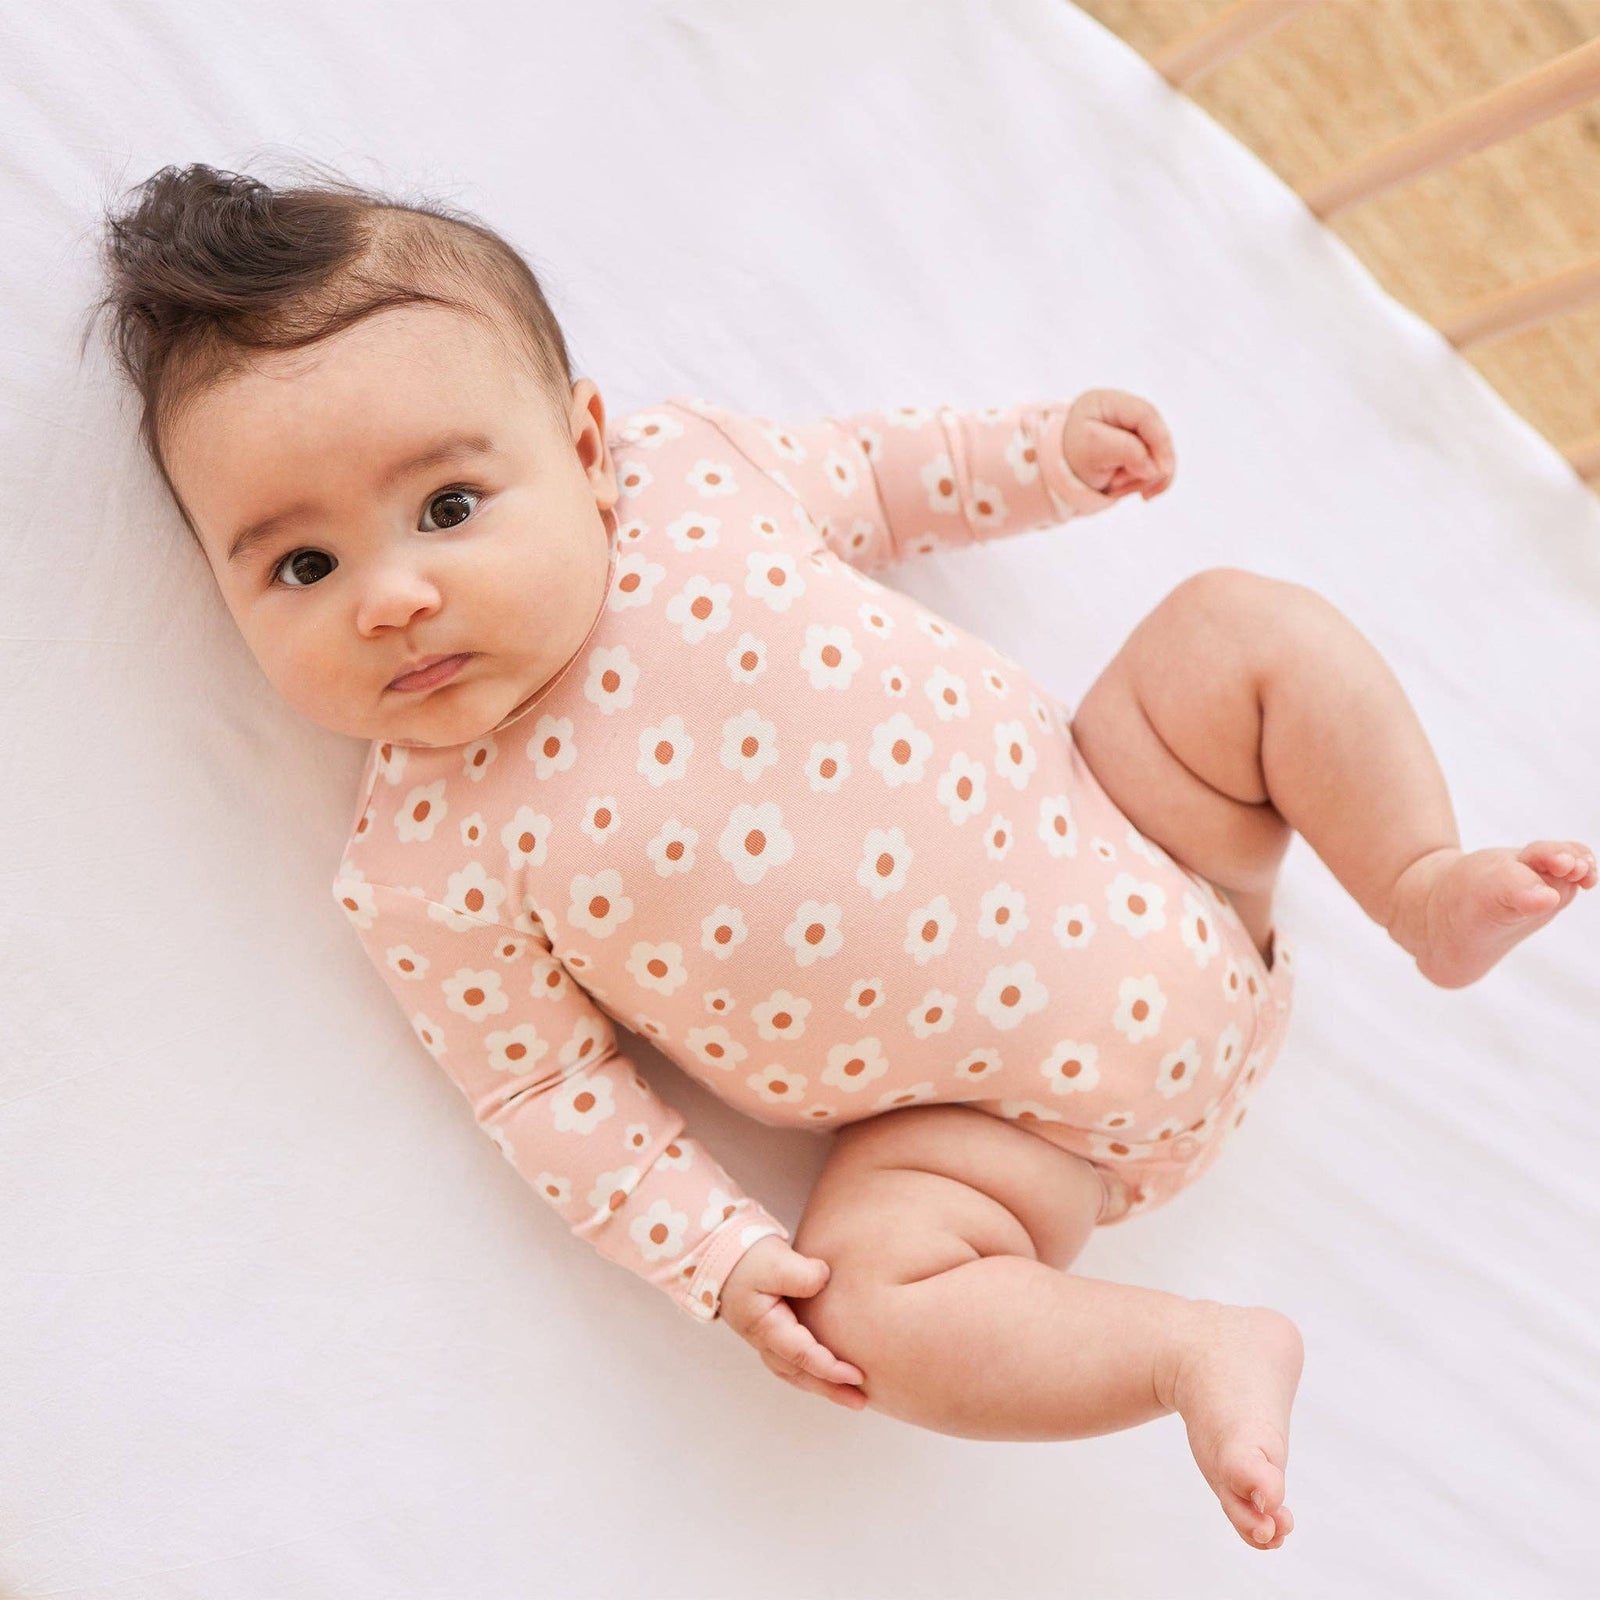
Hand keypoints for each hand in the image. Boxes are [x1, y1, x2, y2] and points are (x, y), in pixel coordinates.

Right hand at [717, 1235, 868, 1411]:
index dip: (830, 1368)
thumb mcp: (774, 1261)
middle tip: (860, 1402)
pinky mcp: (770, 1333)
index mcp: (765, 1327)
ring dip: (822, 1386)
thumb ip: (800, 1273)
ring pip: (795, 1373)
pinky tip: (827, 1376)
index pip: (802, 1355)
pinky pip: (793, 1363)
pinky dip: (811, 1374)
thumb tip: (823, 1279)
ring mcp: (765, 1339)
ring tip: (850, 1396)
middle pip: (800, 1374)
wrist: (721, 1255)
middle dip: (831, 1390)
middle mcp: (764, 1340)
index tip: (857, 1376)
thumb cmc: (747, 1258)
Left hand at [1063, 388, 1175, 501]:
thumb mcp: (1092, 451)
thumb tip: (1155, 467)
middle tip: (1127, 489)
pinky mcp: (1136, 449)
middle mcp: (1124, 412)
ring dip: (1142, 479)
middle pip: (1157, 437)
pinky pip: (1151, 467)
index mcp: (1109, 402)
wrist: (1054, 473)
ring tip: (1114, 488)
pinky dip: (1142, 482)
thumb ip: (1126, 451)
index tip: (1161, 472)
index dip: (1160, 443)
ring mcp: (1132, 431)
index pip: (1147, 415)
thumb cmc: (1067, 457)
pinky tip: (1126, 491)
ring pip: (1157, 455)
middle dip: (1150, 467)